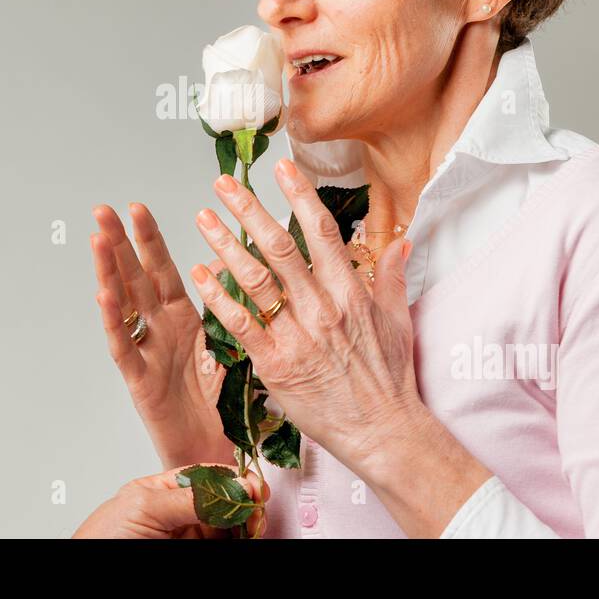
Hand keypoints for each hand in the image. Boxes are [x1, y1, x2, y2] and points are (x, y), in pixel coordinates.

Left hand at [72, 465, 269, 537]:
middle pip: (223, 503)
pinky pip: (220, 545)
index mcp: (162, 491)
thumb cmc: (102, 540)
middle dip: (245, 502)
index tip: (254, 486)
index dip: (234, 478)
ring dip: (245, 523)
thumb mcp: (143, 506)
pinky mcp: (193, 554)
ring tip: (253, 525)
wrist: (89, 581)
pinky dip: (237, 540)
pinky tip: (244, 537)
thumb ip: (187, 496)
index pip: (207, 477)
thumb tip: (228, 486)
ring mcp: (185, 538)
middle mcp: (177, 515)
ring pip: (227, 527)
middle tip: (257, 509)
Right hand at [91, 203, 235, 469]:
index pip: (163, 270)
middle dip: (120, 243)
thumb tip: (221, 260)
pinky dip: (113, 320)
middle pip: (136, 280)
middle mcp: (159, 330)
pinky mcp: (139, 380)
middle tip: (103, 210)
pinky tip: (104, 294)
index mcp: (182, 319)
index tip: (137, 208)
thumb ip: (222, 304)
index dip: (150, 240)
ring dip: (109, 271)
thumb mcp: (224, 344)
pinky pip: (124, 346)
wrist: (211, 450)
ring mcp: (145, 352)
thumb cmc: (215, 402)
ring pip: (123, 306)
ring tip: (97, 239)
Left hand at [187, 158, 425, 478]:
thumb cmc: (390, 379)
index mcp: (350, 292)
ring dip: (225, 245)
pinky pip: (241, 324)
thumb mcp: (398, 320)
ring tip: (202, 218)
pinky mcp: (276, 365)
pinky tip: (199, 274)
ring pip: (255, 279)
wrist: (383, 431)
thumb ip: (390, 277)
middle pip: (279, 246)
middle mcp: (322, 307)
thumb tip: (399, 242)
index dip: (299, 194)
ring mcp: (297, 335)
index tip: (280, 167)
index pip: (321, 231)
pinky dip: (217, 297)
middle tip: (224, 183)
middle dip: (248, 209)